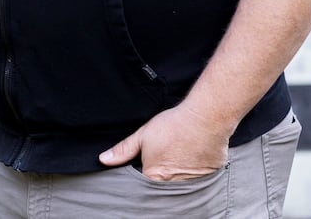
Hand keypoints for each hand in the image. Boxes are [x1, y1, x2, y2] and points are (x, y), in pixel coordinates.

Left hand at [99, 103, 228, 180]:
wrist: (205, 119)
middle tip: (166, 161)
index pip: (144, 188)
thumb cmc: (174, 126)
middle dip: (160, 181)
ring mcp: (191, 186)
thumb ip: (123, 150)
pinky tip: (194, 161)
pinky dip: (194, 176)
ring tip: (180, 160)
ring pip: (180, 189)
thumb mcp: (143, 135)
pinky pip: (197, 185)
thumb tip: (104, 159)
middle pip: (162, 190)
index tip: (147, 168)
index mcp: (154, 178)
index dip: (144, 178)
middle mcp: (172, 187)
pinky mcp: (207, 181)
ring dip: (178, 179)